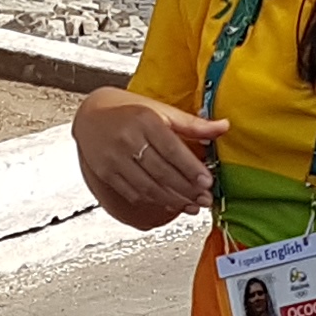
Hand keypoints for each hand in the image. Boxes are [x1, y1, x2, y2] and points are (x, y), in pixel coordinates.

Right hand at [72, 89, 224, 231]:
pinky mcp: (106, 173)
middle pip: (161, 171)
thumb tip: (224, 126)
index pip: (171, 149)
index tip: (207, 182)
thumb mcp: (161, 110)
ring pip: (148, 186)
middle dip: (186, 189)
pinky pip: (133, 192)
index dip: (190, 168)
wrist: (91, 114)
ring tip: (191, 205)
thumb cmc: (130, 110)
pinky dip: (153, 200)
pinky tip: (169, 203)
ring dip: (173, 199)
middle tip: (204, 199)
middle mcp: (127, 139)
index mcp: (145, 120)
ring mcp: (114, 158)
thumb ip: (192, 123)